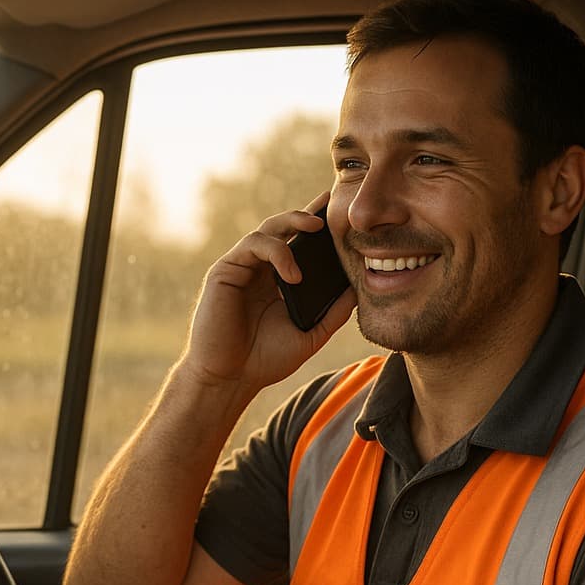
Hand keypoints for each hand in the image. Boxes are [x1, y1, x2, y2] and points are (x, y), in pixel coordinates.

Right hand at [181, 192, 356, 393]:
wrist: (230, 378)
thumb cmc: (264, 360)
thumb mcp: (310, 335)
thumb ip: (333, 313)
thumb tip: (359, 290)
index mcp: (276, 280)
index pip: (296, 243)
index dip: (313, 222)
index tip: (336, 206)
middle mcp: (258, 270)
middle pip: (282, 227)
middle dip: (305, 214)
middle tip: (328, 210)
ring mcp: (241, 268)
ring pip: (267, 228)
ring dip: (292, 223)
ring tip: (315, 229)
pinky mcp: (225, 270)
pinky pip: (253, 245)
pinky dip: (277, 252)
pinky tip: (293, 275)